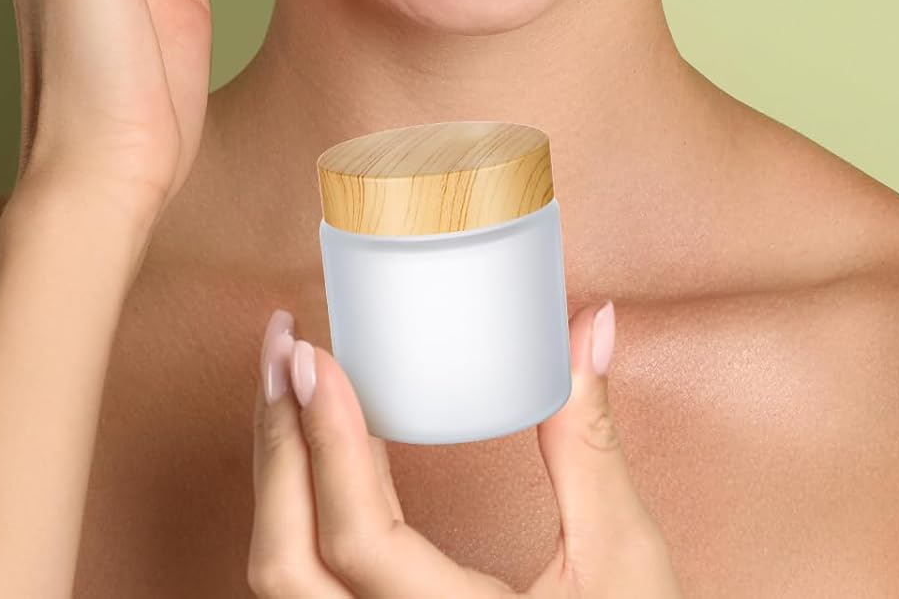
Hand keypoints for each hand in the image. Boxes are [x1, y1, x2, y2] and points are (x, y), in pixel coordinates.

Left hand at [248, 298, 684, 596]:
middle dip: (276, 444)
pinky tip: (317, 455)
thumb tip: (591, 325)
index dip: (325, 441)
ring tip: (290, 386)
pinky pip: (310, 591)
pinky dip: (297, 515)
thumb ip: (589, 441)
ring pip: (283, 584)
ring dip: (278, 478)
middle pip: (286, 566)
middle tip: (283, 347)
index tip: (314, 356)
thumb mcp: (622, 562)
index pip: (357, 542)